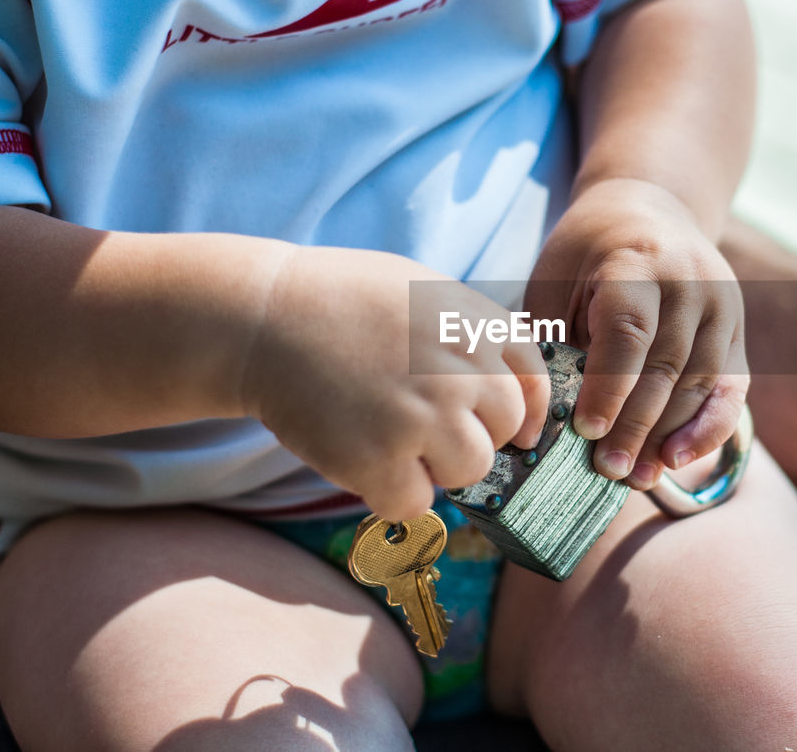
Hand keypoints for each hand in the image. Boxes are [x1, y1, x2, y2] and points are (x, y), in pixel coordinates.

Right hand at [240, 246, 548, 520]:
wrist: (263, 317)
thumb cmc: (342, 302)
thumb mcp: (426, 293)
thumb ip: (474, 336)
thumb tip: (516, 392)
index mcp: (474, 326)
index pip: (533, 383)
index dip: (525, 413)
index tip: (512, 429)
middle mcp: (460, 372)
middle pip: (503, 431)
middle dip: (471, 434)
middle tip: (420, 422)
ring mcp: (422, 418)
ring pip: (469, 471)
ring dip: (435, 465)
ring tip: (390, 436)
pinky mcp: (380, 461)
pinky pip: (415, 503)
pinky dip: (391, 492)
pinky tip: (361, 457)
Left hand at [525, 179, 747, 489]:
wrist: (649, 209)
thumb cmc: (586, 254)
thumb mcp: (556, 280)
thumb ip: (553, 340)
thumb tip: (542, 417)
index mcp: (637, 261)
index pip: (629, 332)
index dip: (608, 387)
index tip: (585, 431)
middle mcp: (689, 281)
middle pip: (666, 366)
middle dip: (636, 425)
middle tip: (607, 470)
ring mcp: (721, 305)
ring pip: (700, 384)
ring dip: (668, 437)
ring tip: (635, 477)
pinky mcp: (737, 329)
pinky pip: (729, 389)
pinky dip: (707, 429)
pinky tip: (676, 459)